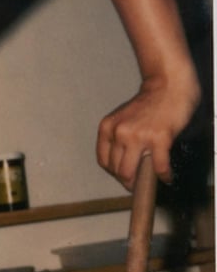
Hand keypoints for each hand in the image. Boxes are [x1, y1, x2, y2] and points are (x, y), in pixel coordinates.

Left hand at [96, 75, 199, 190]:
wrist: (168, 86)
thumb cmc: (148, 103)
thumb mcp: (122, 118)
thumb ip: (118, 137)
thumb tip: (121, 163)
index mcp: (107, 127)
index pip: (104, 160)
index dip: (113, 172)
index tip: (122, 176)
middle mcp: (119, 132)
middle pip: (117, 169)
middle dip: (126, 181)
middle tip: (135, 185)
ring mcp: (139, 136)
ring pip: (131, 171)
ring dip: (140, 182)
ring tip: (148, 183)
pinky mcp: (159, 139)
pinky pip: (159, 166)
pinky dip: (163, 175)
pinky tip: (166, 177)